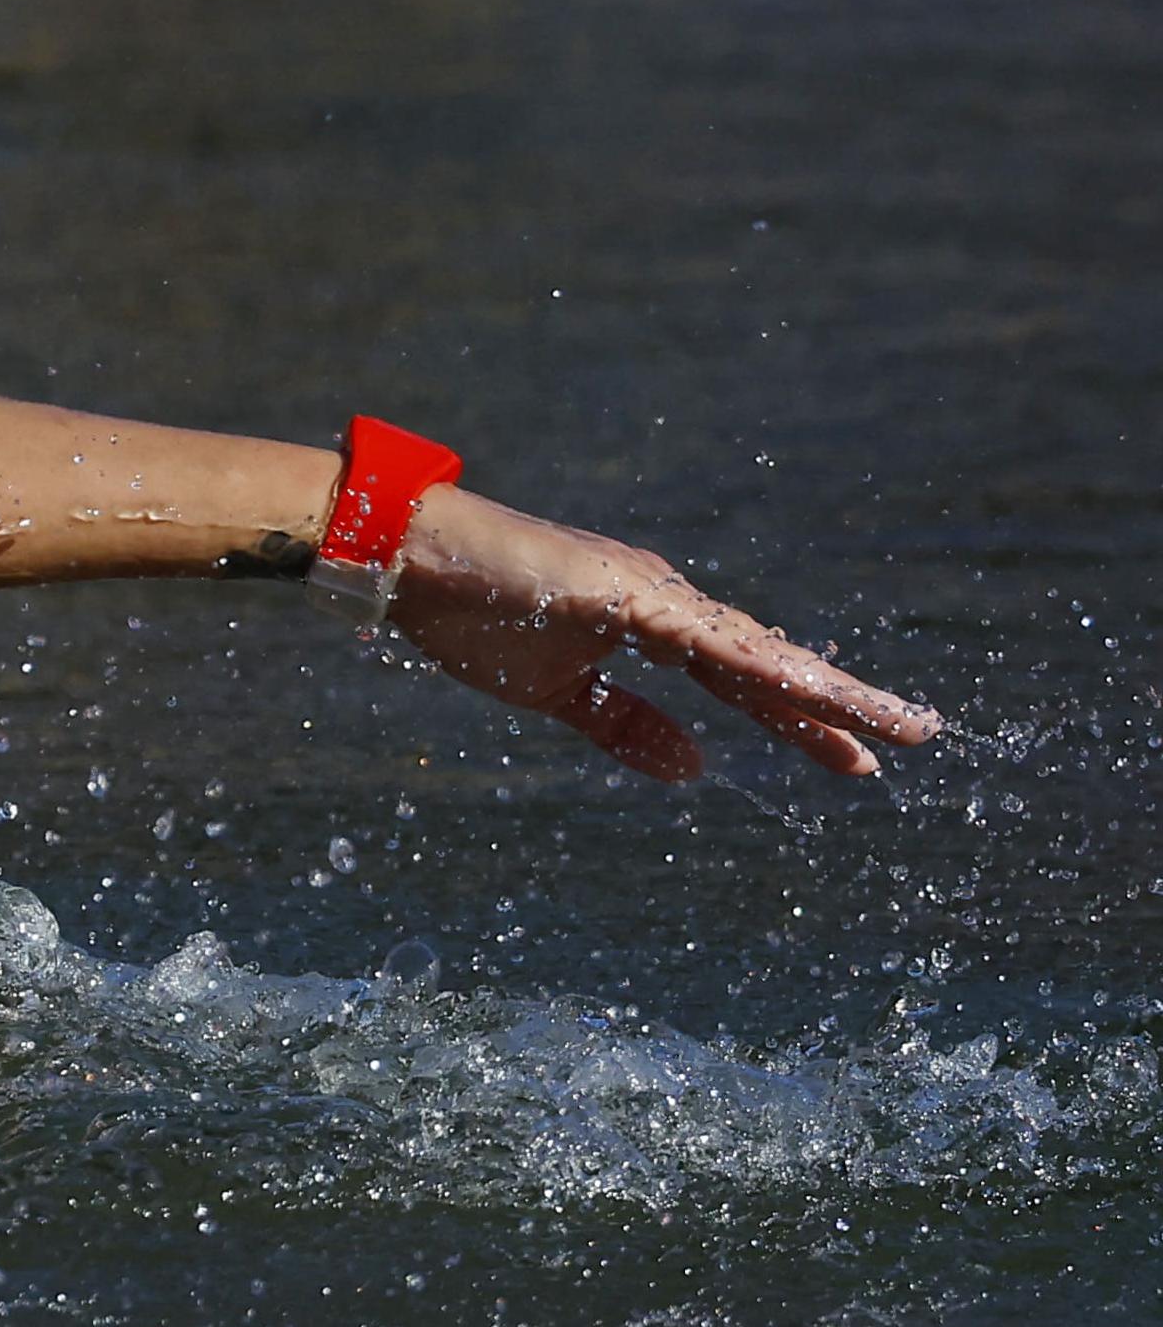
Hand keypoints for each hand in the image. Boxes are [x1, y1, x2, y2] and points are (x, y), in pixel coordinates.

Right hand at [384, 486, 940, 780]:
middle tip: (916, 737)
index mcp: (654, 623)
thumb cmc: (470, 615)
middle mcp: (669, 601)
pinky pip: (706, 642)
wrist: (409, 556)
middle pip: (768, 665)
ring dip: (825, 689)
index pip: (744, 682)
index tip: (859, 758)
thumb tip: (694, 770)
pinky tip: (807, 688)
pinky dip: (759, 668)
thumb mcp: (554, 694)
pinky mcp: (623, 595)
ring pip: (756, 652)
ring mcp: (651, 593)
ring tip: (892, 723)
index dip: (800, 721)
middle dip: (840, 705)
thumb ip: (622, 728)